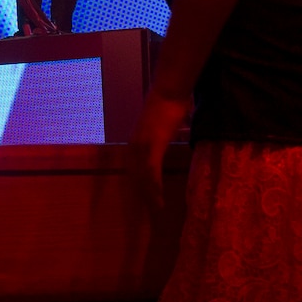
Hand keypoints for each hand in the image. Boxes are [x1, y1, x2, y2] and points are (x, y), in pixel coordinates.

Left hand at [128, 92, 190, 210]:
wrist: (169, 91)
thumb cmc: (169, 104)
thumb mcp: (161, 124)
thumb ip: (160, 135)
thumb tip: (166, 138)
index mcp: (135, 142)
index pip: (132, 169)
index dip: (138, 185)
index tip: (143, 199)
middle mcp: (134, 146)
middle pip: (135, 177)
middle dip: (142, 195)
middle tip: (151, 210)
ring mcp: (142, 146)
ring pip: (142, 178)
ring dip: (149, 195)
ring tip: (157, 209)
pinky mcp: (152, 145)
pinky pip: (151, 172)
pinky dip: (155, 187)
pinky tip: (159, 198)